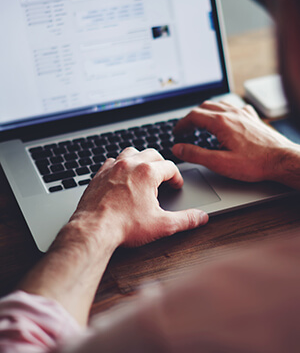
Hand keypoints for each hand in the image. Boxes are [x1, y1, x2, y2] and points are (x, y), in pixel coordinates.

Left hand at [20, 148, 207, 324]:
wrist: (94, 229)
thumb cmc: (125, 226)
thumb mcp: (162, 225)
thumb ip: (185, 219)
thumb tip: (200, 217)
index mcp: (148, 173)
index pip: (170, 167)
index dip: (177, 177)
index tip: (176, 186)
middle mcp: (130, 164)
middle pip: (152, 154)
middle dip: (161, 164)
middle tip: (164, 177)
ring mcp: (113, 167)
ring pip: (131, 152)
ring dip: (140, 159)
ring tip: (144, 172)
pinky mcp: (99, 174)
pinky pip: (112, 161)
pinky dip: (120, 165)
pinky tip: (122, 176)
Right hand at [172, 101, 299, 185]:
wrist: (282, 160)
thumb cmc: (255, 163)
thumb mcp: (219, 163)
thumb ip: (196, 154)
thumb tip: (178, 148)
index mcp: (221, 123)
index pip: (193, 116)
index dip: (181, 124)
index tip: (177, 132)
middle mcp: (232, 114)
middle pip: (204, 107)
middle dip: (191, 117)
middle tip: (186, 129)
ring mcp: (243, 114)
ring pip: (219, 104)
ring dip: (206, 112)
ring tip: (200, 122)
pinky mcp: (252, 118)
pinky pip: (234, 107)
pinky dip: (223, 111)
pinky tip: (225, 118)